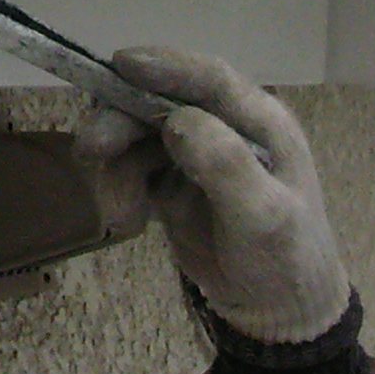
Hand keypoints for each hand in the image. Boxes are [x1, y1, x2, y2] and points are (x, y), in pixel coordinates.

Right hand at [69, 46, 348, 344]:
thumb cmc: (283, 259)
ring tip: (118, 217)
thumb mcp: (262, 215)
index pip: (210, 80)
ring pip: (136, 135)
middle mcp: (225, 127)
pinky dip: (119, 189)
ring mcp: (195, 153)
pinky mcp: (171, 180)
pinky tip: (128, 222)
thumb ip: (225, 165)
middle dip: (121, 122)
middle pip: (160, 102)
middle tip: (91, 150)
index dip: (166, 66)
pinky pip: (130, 167)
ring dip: (116, 168)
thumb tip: (178, 121)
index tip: (121, 63)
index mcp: (260, 122)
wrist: (276, 310)